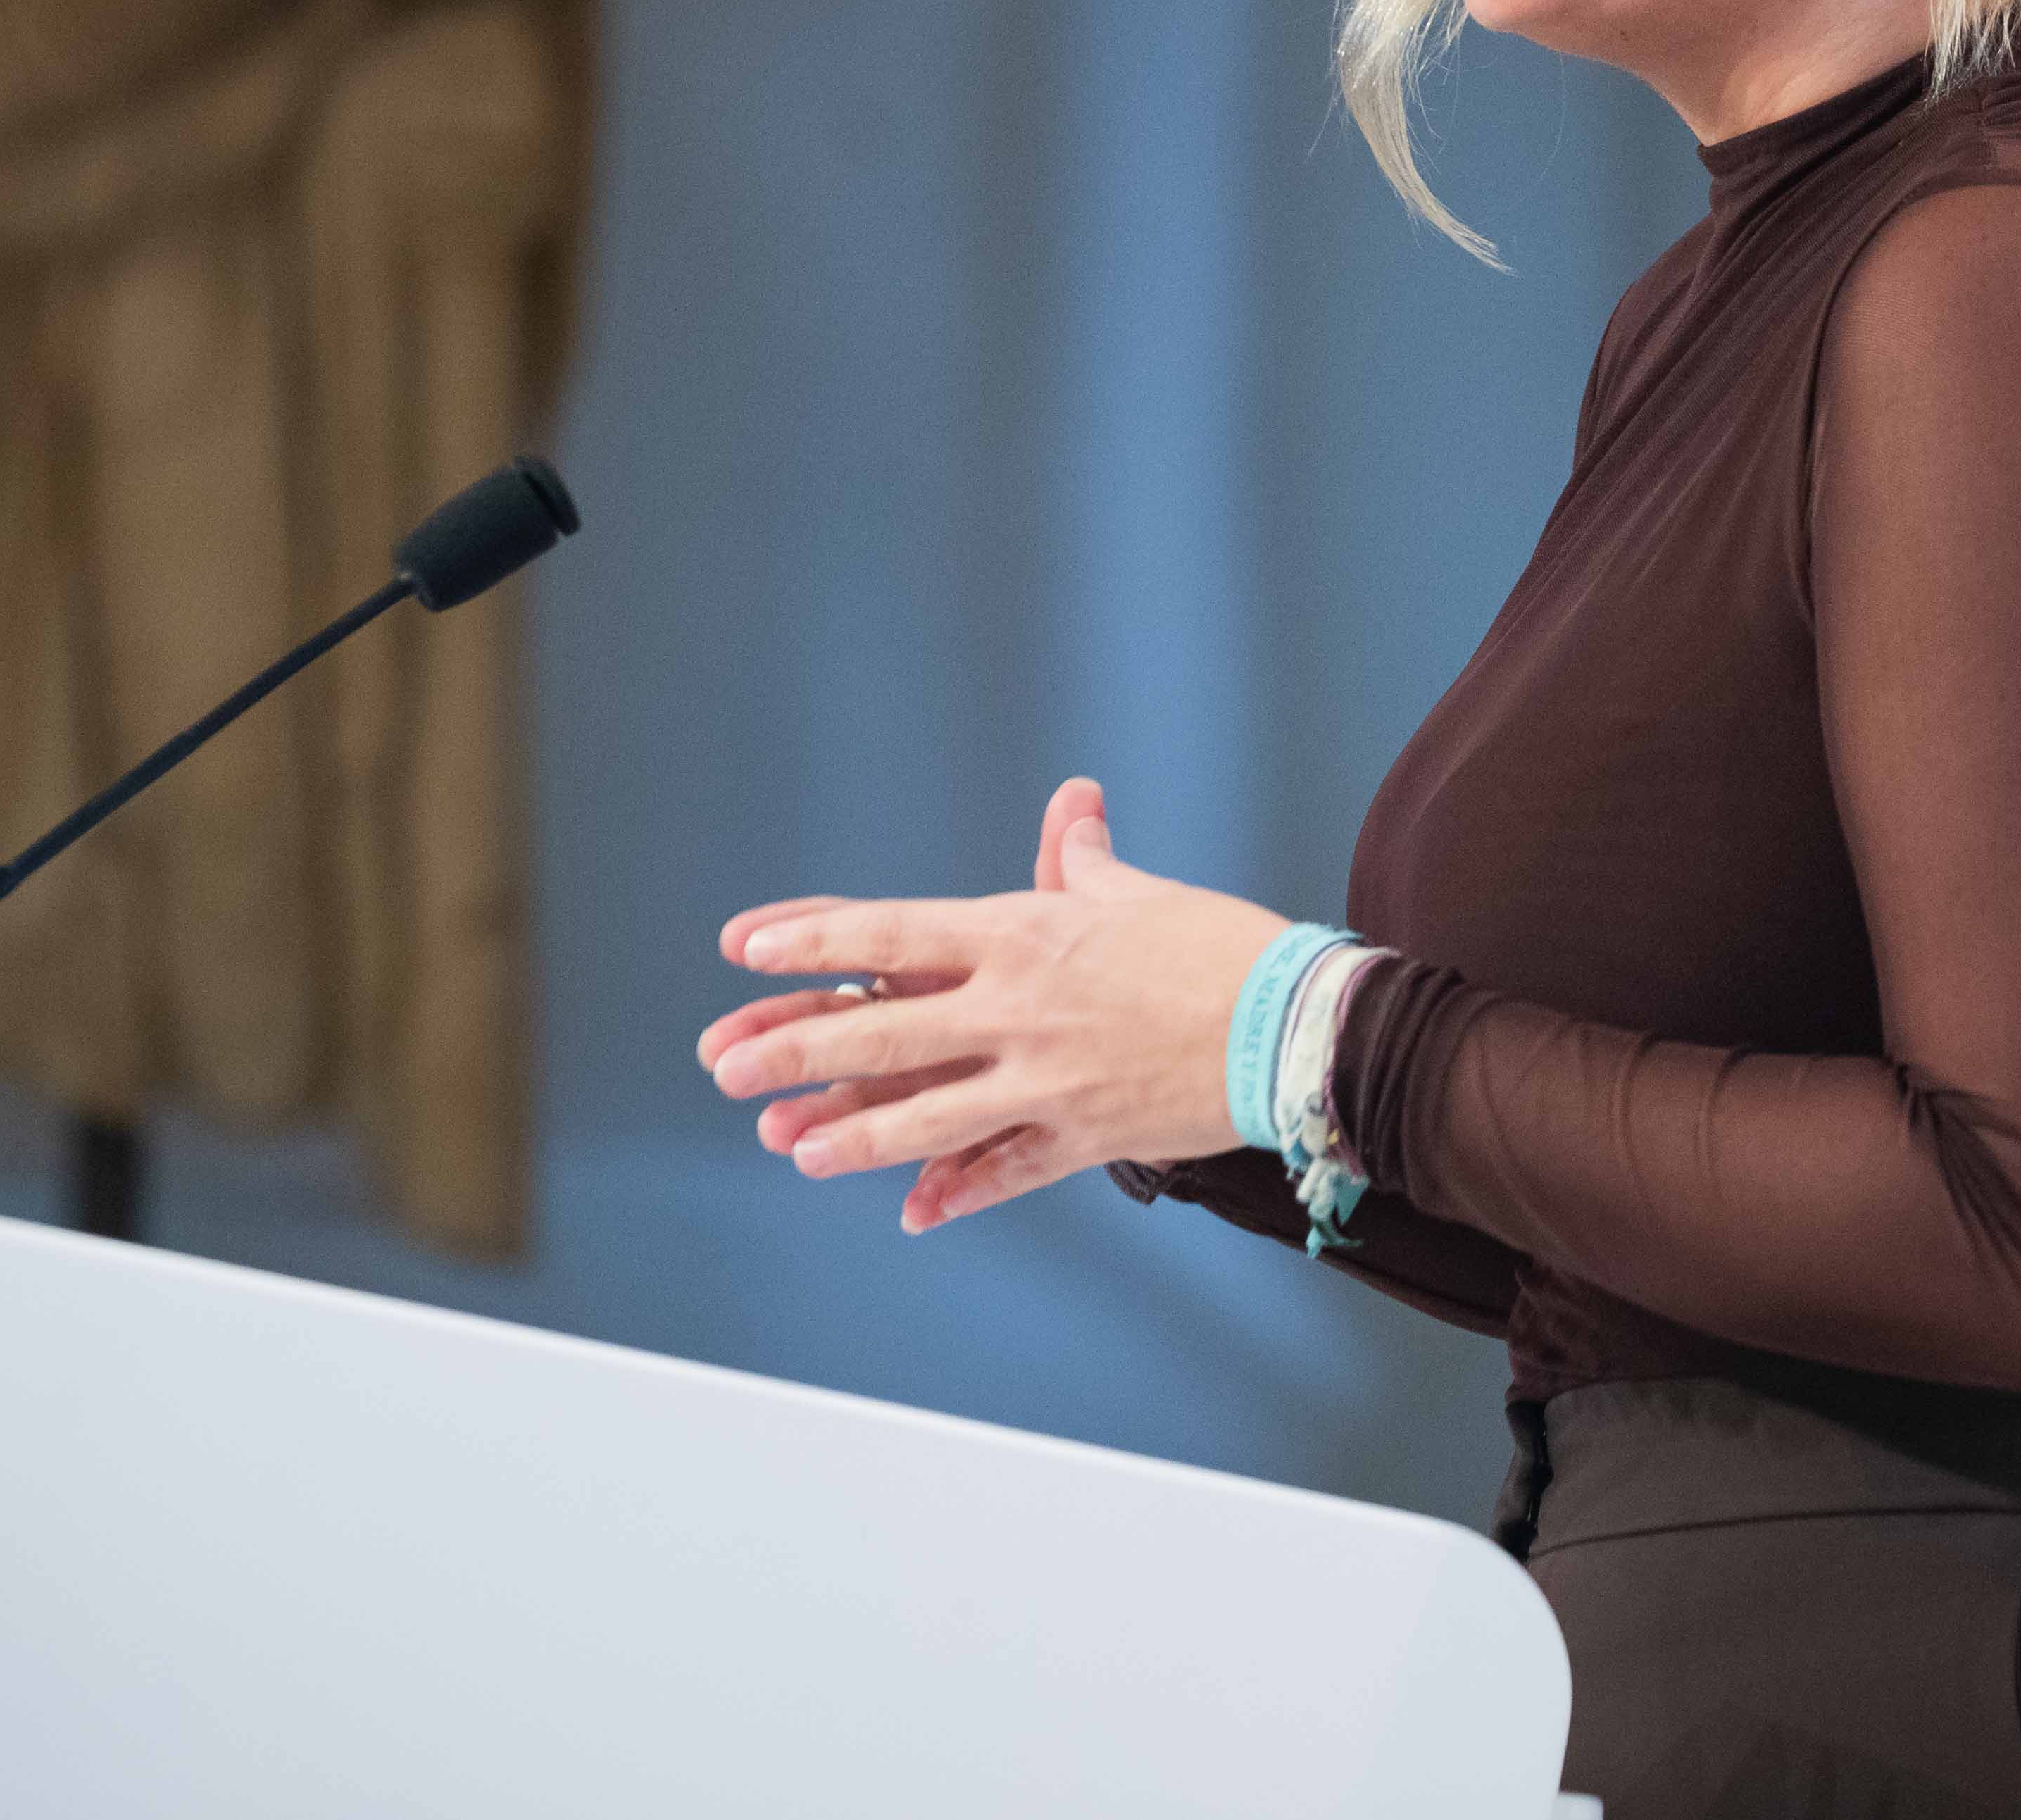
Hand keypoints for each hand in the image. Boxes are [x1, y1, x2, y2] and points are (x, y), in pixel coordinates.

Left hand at [696, 778, 1287, 1232]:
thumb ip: (1083, 861)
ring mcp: (1043, 1080)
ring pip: (923, 1114)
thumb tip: (1074, 807)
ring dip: (851, 1134)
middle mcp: (1017, 1009)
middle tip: (725, 1066)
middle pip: (881, 1031)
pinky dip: (956, 1192)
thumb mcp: (1136, 893)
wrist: (1295, 1024)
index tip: (745, 949)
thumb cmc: (1217, 947)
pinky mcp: (1080, 1136)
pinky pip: (1003, 1171)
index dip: (810, 942)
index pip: (890, 935)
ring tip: (792, 1148)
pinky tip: (911, 1213)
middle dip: (794, 1049)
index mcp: (1022, 935)